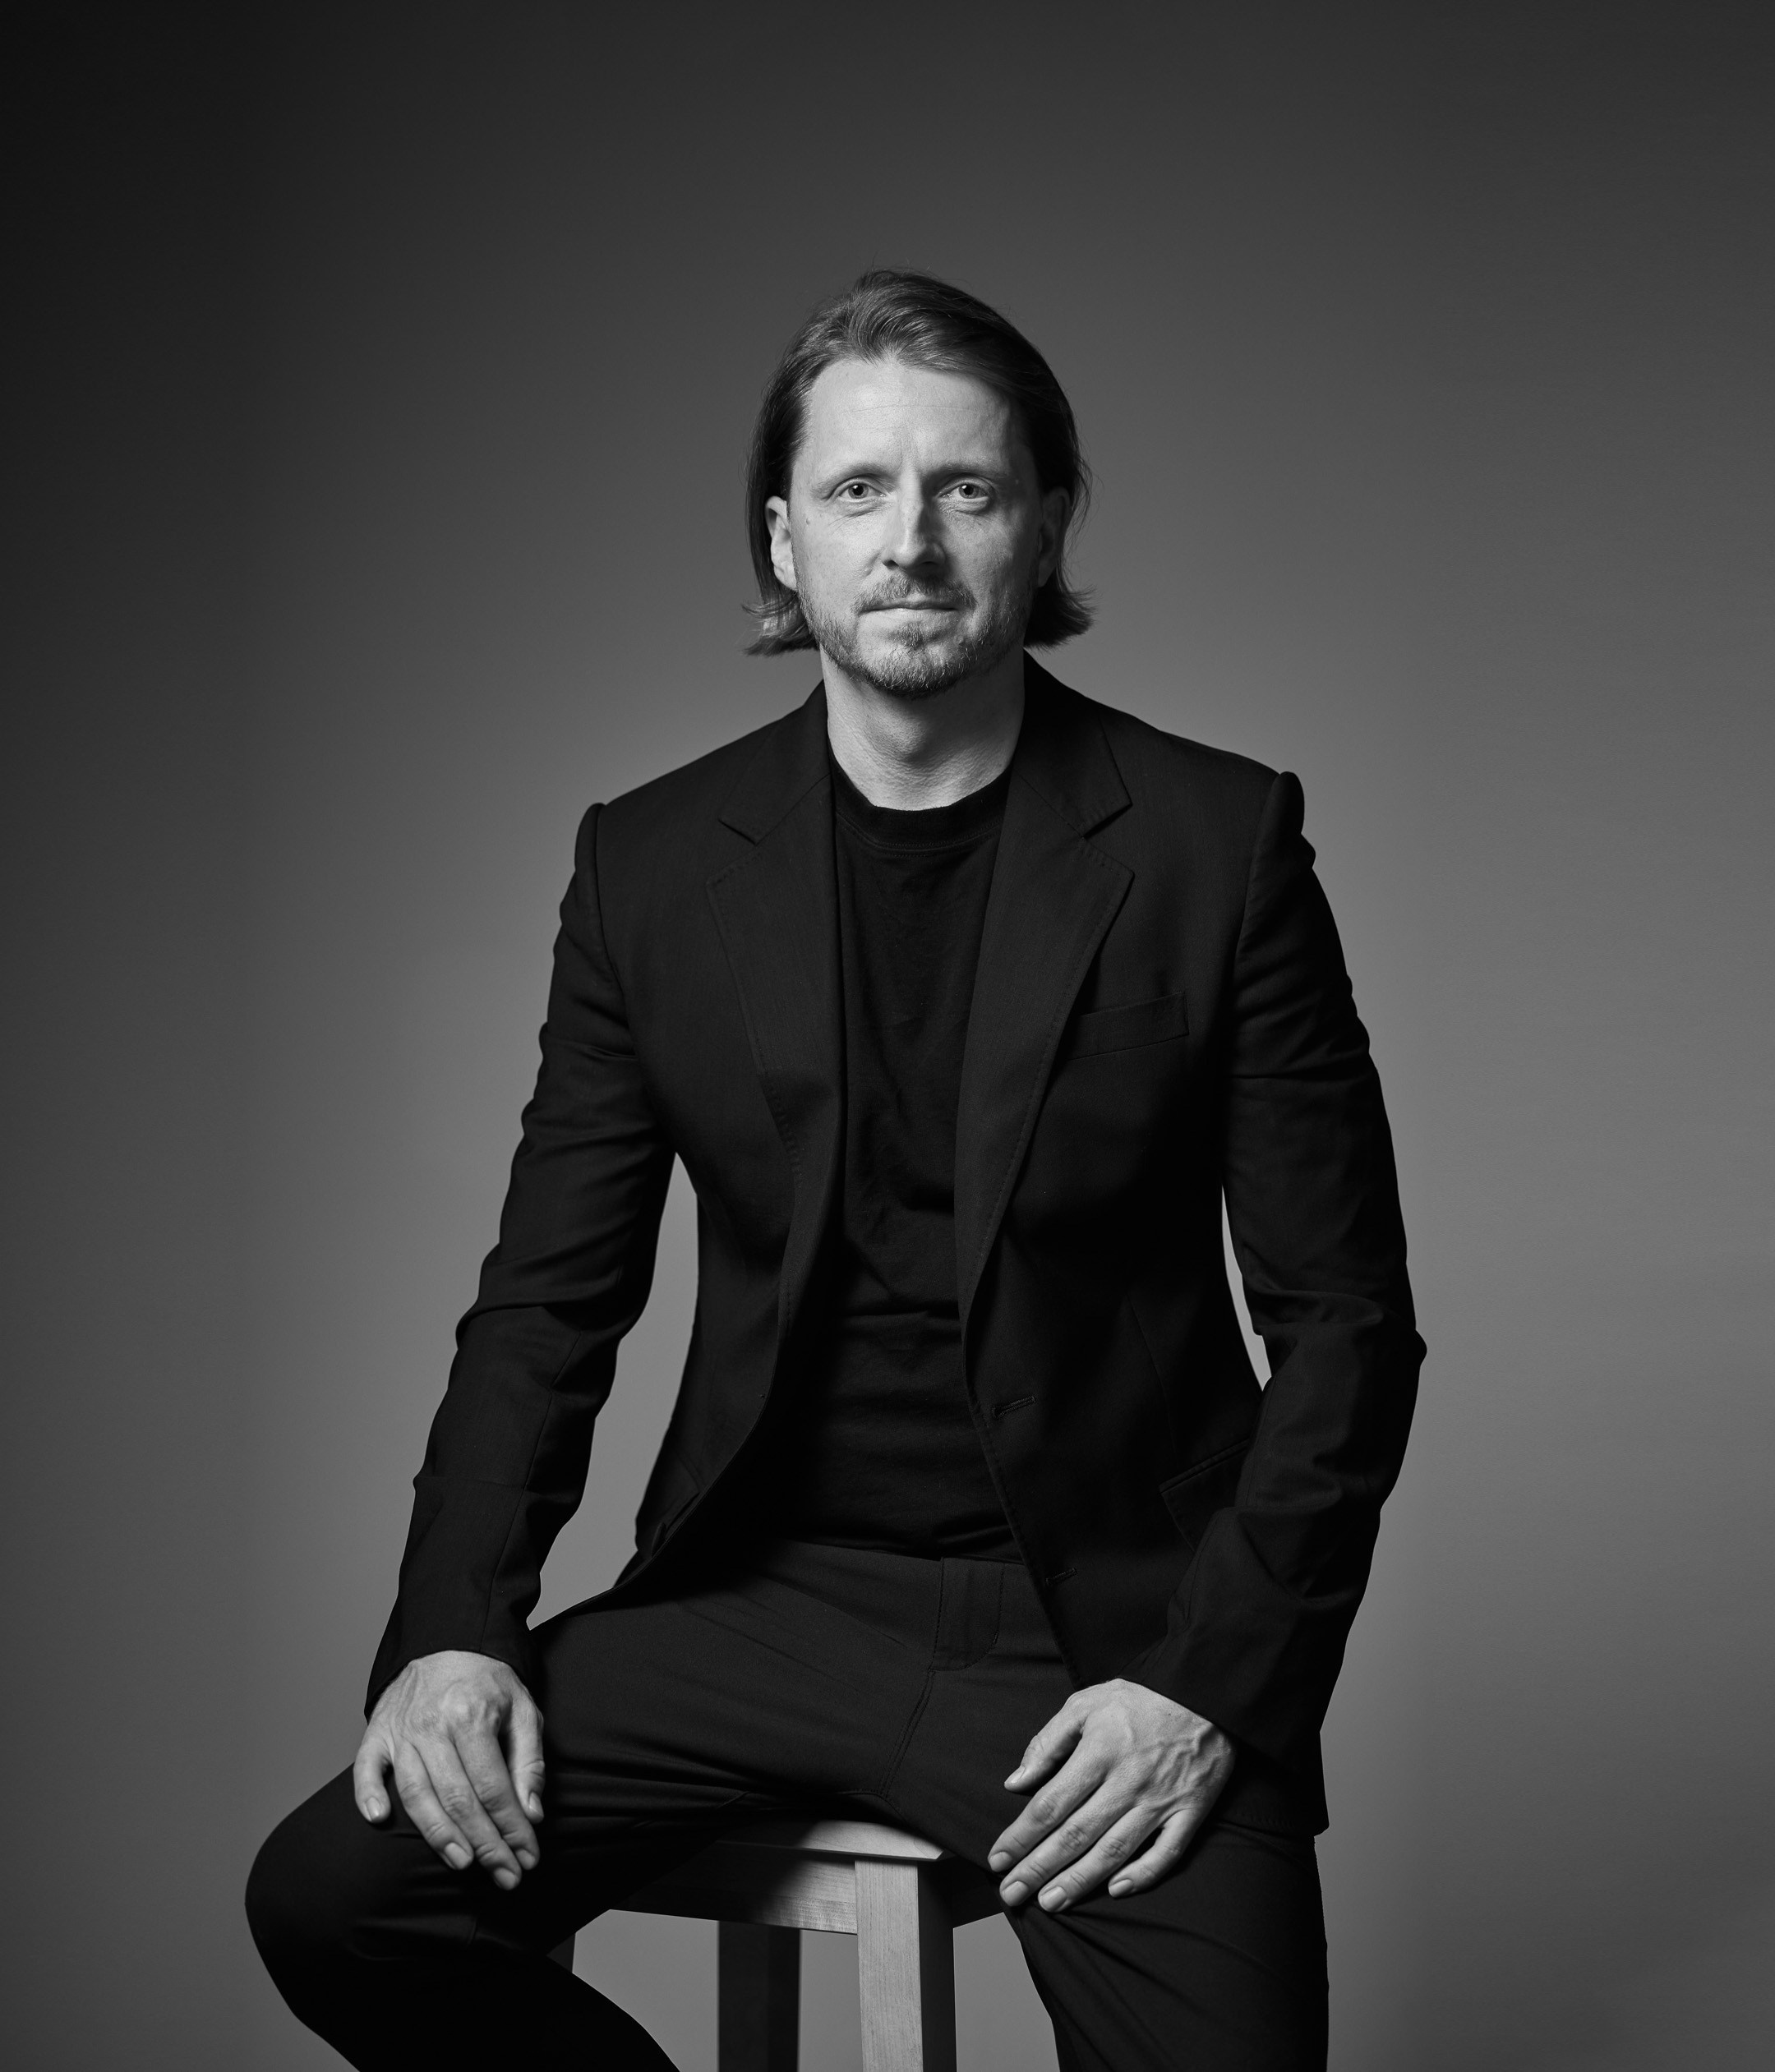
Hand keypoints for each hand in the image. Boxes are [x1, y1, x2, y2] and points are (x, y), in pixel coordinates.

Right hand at [353, 1650, 545, 1890]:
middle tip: (504, 1875)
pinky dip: (368, 1795)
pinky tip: (380, 1820)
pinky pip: (365, 1769)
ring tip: (463, 1863)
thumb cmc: (488, 1682)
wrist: (447, 1641)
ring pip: (416, 1793)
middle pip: (458, 1798)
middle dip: (485, 1844)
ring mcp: (401, 1730)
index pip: (494, 1787)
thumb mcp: (523, 1709)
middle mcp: (433, 1725)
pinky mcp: (377, 1733)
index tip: (527, 1858)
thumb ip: (530, 1761)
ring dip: (439, 1835)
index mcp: (472, 1716)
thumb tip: (532, 1813)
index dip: (512, 1828)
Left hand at [988, 1679, 1234, 1911]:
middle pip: (1076, 1835)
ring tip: (1050, 1903)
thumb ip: (1047, 1742)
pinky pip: (1167, 1853)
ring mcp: (1161, 1801)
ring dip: (1079, 1881)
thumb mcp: (1085, 1703)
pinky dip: (1143, 1876)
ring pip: (1114, 1851)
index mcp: (1098, 1753)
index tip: (997, 1860)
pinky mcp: (1191, 1811)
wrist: (1206, 1692)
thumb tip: (1015, 1782)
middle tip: (1011, 1895)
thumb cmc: (1139, 1698)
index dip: (1021, 1836)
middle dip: (1038, 1869)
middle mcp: (1127, 1782)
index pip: (1050, 1804)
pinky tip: (1115, 1891)